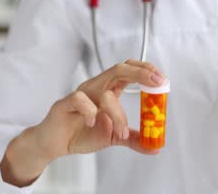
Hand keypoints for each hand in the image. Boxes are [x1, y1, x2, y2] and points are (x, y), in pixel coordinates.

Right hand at [0, 59, 164, 186]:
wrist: (55, 144)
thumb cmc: (82, 133)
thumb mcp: (114, 136)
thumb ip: (134, 139)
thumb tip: (155, 146)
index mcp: (108, 89)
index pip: (128, 70)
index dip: (146, 70)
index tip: (162, 79)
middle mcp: (96, 87)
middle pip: (119, 69)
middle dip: (140, 73)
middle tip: (156, 83)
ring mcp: (81, 94)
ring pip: (104, 91)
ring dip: (118, 113)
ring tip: (122, 132)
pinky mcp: (65, 104)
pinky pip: (80, 99)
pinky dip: (90, 111)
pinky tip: (94, 123)